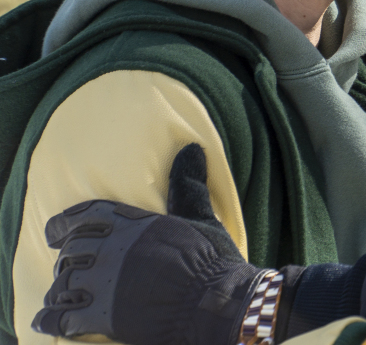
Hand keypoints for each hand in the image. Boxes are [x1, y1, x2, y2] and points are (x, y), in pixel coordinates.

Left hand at [33, 144, 262, 344]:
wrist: (212, 303)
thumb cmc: (211, 261)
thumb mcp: (201, 217)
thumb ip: (188, 185)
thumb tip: (192, 149)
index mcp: (133, 224)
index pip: (87, 216)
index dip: (65, 224)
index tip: (52, 234)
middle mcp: (112, 249)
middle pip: (72, 253)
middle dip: (65, 263)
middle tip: (63, 270)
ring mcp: (104, 283)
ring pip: (63, 285)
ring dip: (58, 292)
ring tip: (58, 299)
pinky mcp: (101, 317)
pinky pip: (62, 319)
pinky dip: (50, 320)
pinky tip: (48, 322)